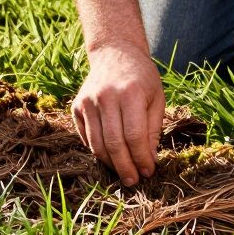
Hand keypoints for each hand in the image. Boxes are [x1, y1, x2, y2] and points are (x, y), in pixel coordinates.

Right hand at [72, 44, 165, 186]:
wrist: (115, 53)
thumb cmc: (142, 78)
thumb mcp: (156, 99)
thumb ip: (153, 130)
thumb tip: (148, 161)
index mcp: (130, 93)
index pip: (134, 136)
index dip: (141, 158)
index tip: (148, 171)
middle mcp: (106, 97)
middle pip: (113, 144)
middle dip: (125, 168)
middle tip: (133, 181)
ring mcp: (88, 101)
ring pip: (97, 144)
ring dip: (110, 164)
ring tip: (123, 173)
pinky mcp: (76, 106)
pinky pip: (86, 137)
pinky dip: (98, 151)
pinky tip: (110, 156)